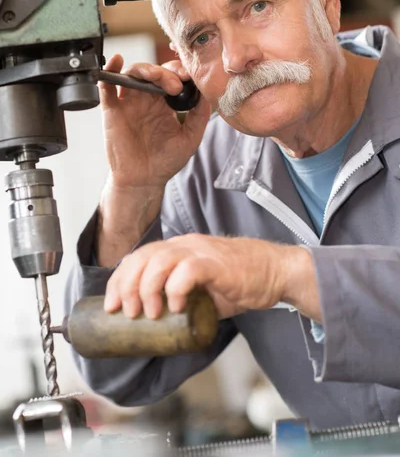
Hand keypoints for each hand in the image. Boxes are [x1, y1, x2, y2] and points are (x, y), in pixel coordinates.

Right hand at [99, 55, 210, 188]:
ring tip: (157, 77)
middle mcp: (146, 99)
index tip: (189, 77)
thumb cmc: (165, 161)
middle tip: (177, 85)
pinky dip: (110, 70)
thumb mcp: (190, 138)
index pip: (172, 77)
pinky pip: (107, 85)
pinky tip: (117, 61)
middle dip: (166, 72)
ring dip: (145, 69)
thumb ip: (200, 116)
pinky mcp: (112, 110)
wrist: (143, 181)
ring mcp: (129, 103)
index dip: (180, 72)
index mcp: (165, 103)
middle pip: (153, 71)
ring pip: (133, 73)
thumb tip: (206, 93)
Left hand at [104, 234, 317, 319]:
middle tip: (126, 314)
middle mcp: (185, 245)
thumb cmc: (240, 281)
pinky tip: (177, 307)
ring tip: (150, 314)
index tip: (111, 305)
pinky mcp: (217, 263)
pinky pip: (188, 270)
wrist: (275, 271)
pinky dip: (176, 289)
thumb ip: (181, 298)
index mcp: (178, 249)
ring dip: (147, 289)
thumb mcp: (202, 288)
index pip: (138, 257)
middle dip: (126, 287)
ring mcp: (201, 251)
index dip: (119, 280)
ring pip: (159, 260)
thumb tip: (157, 328)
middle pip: (142, 257)